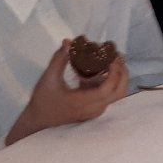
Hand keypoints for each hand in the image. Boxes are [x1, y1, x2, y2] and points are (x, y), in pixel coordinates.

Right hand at [6, 41, 128, 145]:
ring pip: (117, 95)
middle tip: (117, 57)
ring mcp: (96, 111)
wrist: (39, 120)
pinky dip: (112, 83)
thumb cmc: (43, 100)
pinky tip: (104, 70)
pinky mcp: (96, 110)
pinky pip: (110, 96)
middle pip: (118, 93)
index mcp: (81, 102)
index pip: (106, 90)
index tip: (112, 59)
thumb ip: (59, 59)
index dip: (114, 74)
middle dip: (122, 74)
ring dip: (119, 78)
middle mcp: (93, 109)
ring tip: (113, 62)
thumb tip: (68, 42)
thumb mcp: (48, 78)